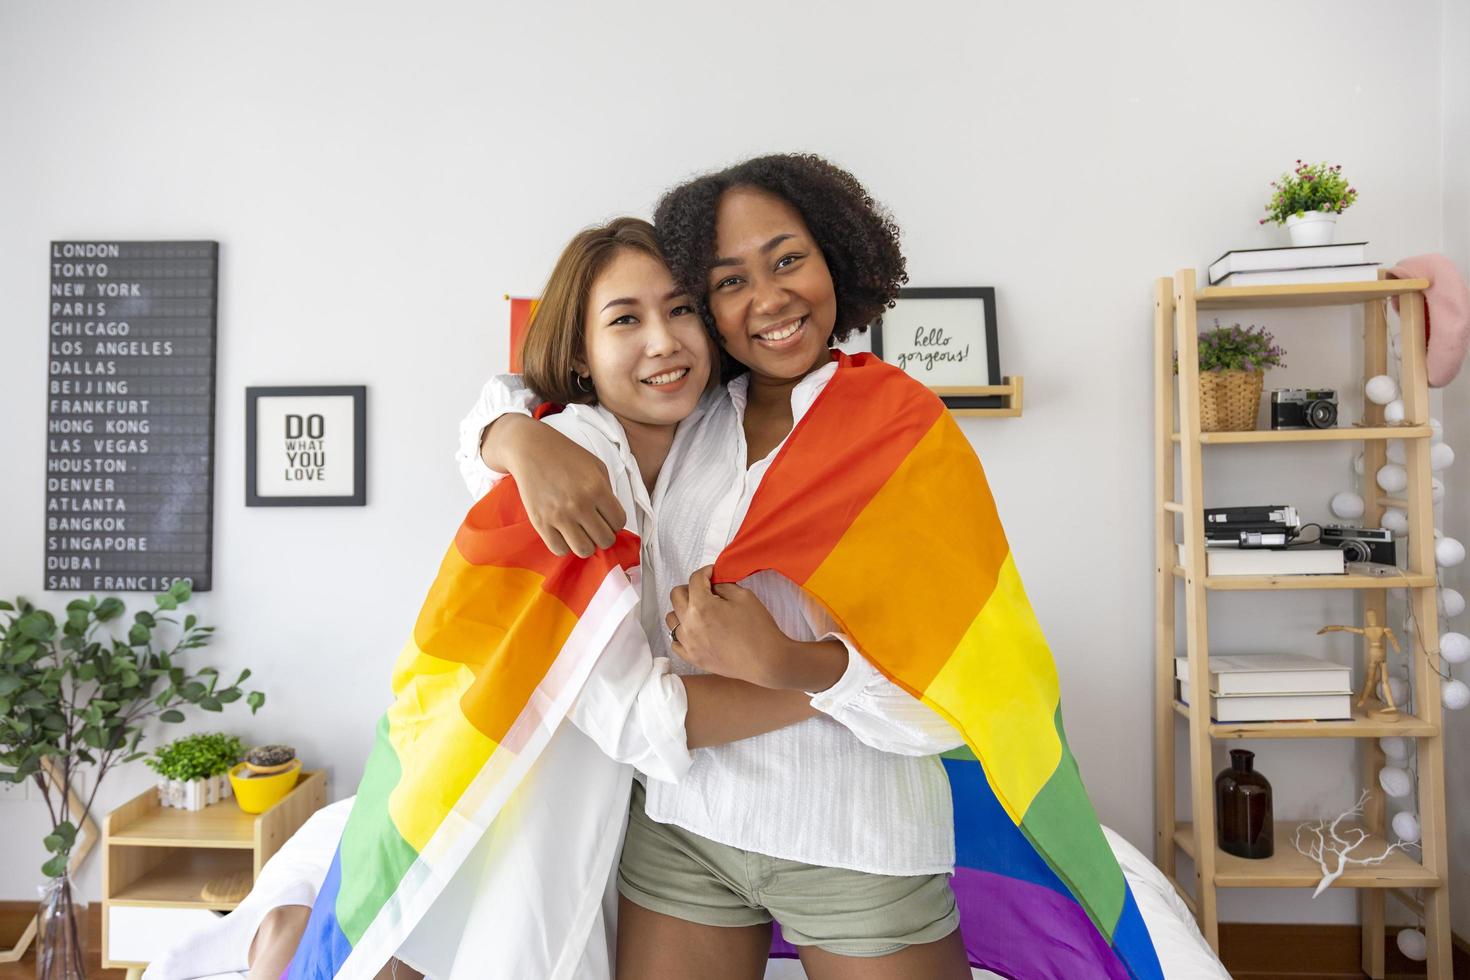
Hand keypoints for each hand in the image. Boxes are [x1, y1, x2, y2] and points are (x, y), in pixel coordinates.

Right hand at [483, 415, 625, 556]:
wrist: (530, 449)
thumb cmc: (565, 456)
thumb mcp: (596, 466)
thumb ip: (607, 491)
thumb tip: (612, 518)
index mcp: (597, 488)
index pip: (619, 522)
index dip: (615, 522)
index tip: (607, 518)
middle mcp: (580, 504)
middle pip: (605, 540)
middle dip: (603, 535)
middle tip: (595, 527)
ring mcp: (559, 516)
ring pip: (584, 550)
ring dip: (586, 544)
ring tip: (581, 533)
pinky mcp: (540, 522)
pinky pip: (559, 550)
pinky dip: (565, 546)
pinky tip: (564, 534)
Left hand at [667, 567, 794, 687]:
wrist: (766, 660)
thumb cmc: (758, 628)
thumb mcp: (743, 596)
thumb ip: (723, 586)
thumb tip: (713, 586)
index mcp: (701, 606)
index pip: (694, 580)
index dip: (705, 572)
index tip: (712, 573)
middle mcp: (689, 624)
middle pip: (676, 596)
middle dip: (689, 588)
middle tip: (705, 589)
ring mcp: (688, 643)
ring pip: (672, 619)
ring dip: (682, 610)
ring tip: (698, 611)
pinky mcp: (693, 658)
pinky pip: (675, 642)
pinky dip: (682, 633)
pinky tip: (695, 630)